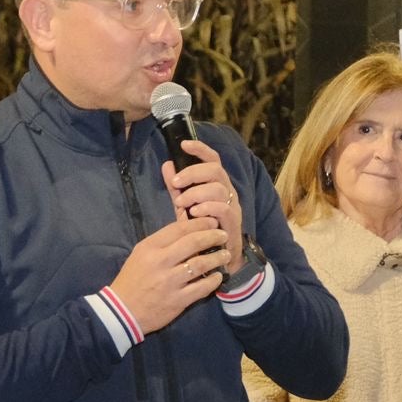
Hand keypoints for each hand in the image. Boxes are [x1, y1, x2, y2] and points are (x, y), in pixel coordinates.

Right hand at [105, 216, 231, 334]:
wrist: (122, 311)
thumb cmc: (132, 279)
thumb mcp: (141, 254)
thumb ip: (162, 243)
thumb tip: (189, 231)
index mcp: (150, 248)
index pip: (179, 229)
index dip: (200, 223)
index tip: (212, 222)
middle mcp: (160, 262)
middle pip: (193, 242)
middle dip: (213, 236)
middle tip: (223, 235)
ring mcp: (170, 282)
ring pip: (201, 264)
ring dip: (217, 257)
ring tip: (225, 255)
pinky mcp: (177, 300)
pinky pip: (202, 288)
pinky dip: (213, 280)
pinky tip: (218, 276)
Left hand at [160, 138, 244, 271]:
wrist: (217, 257)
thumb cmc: (201, 229)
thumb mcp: (185, 205)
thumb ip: (177, 187)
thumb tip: (167, 164)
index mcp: (216, 184)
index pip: (212, 159)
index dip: (200, 149)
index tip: (184, 145)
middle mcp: (227, 191)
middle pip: (215, 170)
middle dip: (193, 173)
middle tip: (175, 183)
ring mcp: (232, 206)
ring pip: (217, 188)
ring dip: (196, 193)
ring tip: (180, 203)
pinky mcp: (233, 222)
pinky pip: (222, 208)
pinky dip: (206, 208)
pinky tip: (193, 213)